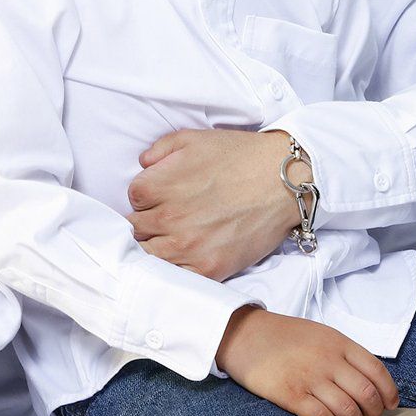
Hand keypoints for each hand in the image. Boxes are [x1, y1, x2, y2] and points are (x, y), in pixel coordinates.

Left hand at [128, 129, 306, 280]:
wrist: (283, 182)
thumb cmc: (240, 156)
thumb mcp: (193, 138)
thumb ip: (159, 149)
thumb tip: (142, 166)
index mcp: (158, 186)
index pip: (132, 198)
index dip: (146, 196)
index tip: (161, 197)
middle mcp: (167, 218)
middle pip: (135, 229)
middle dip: (147, 222)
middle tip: (168, 218)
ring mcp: (186, 246)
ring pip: (148, 256)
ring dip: (156, 247)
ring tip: (174, 239)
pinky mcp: (208, 268)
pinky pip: (175, 277)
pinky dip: (175, 269)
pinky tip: (185, 258)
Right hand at [216, 306, 398, 415]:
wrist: (242, 334)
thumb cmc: (283, 336)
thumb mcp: (319, 333)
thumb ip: (343, 352)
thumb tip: (368, 379)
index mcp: (338, 342)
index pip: (377, 371)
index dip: (389, 393)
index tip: (390, 405)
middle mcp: (328, 360)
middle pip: (367, 395)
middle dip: (374, 413)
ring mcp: (309, 378)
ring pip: (348, 411)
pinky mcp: (291, 395)